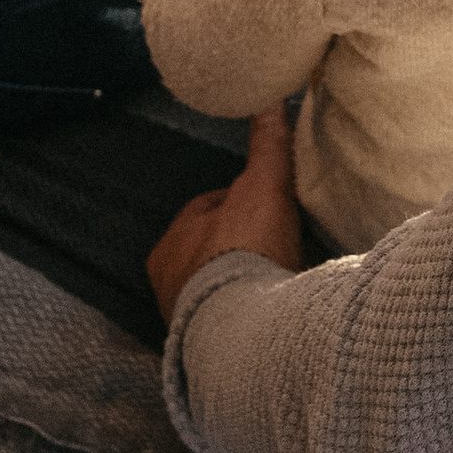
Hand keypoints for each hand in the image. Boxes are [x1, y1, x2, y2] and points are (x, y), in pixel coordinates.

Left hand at [149, 105, 302, 321]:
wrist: (244, 331)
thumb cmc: (244, 252)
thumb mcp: (263, 188)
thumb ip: (267, 147)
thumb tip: (268, 100)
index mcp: (170, 243)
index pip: (208, 211)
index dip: (243, 204)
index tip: (273, 206)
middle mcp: (169, 284)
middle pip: (214, 252)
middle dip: (243, 247)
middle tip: (282, 243)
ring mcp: (187, 322)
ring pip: (221, 290)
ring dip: (247, 283)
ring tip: (283, 279)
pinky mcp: (207, 351)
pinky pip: (230, 323)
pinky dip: (251, 315)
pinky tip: (277, 313)